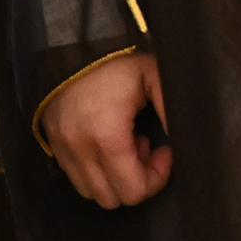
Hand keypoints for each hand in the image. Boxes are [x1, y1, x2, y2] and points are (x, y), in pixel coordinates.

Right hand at [41, 50, 172, 211]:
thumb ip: (171, 109)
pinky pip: (75, 177)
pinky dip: (94, 170)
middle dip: (135, 181)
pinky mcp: (53, 143)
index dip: (157, 178)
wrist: (70, 41)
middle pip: (113, 199)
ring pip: (92, 192)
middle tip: (145, 148)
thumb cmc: (115, 58)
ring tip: (125, 145)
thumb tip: (187, 140)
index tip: (164, 151)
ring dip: (113, 178)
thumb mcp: (152, 75)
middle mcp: (79, 149)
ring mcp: (62, 148)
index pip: (134, 191)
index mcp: (106, 135)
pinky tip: (106, 142)